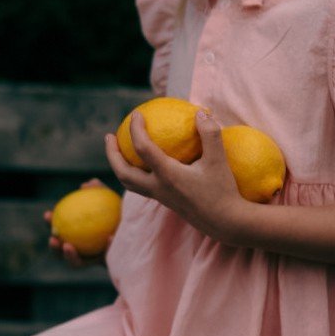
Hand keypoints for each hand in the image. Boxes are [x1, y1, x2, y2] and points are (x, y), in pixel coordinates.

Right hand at [44, 178, 116, 266]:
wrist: (139, 230)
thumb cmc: (120, 213)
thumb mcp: (110, 200)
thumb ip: (99, 191)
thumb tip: (87, 184)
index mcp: (77, 235)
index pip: (60, 229)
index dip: (50, 223)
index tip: (47, 214)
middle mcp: (82, 251)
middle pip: (61, 252)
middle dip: (54, 248)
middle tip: (53, 239)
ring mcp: (94, 262)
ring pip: (77, 263)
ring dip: (70, 257)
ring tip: (68, 247)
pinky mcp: (109, 267)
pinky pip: (105, 260)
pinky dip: (107, 248)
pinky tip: (109, 238)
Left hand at [104, 109, 251, 242]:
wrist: (225, 223)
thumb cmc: (223, 190)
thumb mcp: (219, 160)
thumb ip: (210, 134)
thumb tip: (199, 112)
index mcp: (168, 176)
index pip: (143, 149)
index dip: (136, 129)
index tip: (137, 114)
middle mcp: (159, 188)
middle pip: (123, 173)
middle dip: (112, 154)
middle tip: (109, 136)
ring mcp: (160, 197)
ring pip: (129, 184)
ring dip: (119, 166)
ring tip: (118, 150)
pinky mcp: (165, 202)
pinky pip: (141, 187)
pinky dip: (135, 173)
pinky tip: (144, 162)